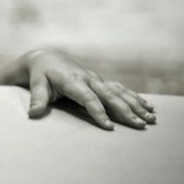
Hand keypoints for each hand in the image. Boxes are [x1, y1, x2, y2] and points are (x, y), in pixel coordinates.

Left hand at [25, 49, 155, 129]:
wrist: (46, 57)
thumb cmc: (40, 74)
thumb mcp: (36, 85)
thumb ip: (37, 99)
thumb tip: (32, 114)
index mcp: (72, 80)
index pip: (87, 98)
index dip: (98, 111)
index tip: (109, 126)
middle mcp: (88, 78)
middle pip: (109, 96)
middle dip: (125, 110)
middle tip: (140, 125)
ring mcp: (97, 78)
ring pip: (119, 92)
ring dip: (136, 105)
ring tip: (151, 119)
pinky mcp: (101, 80)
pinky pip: (121, 89)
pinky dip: (135, 98)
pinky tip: (149, 107)